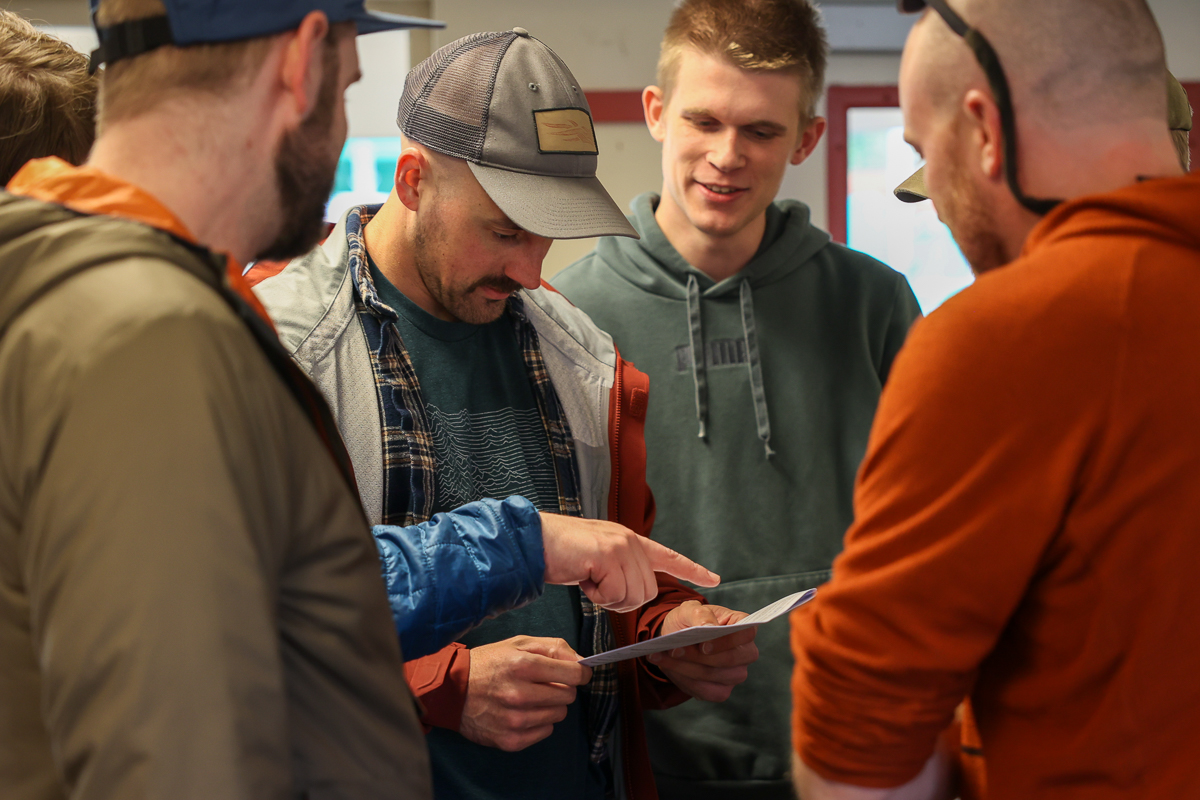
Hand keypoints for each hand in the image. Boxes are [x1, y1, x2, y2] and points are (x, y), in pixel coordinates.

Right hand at [459, 636, 591, 751]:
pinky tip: (522, 712)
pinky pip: (545, 731)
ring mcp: (514, 720)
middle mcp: (519, 694)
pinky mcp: (510, 740)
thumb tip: (581, 662)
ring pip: (558, 715)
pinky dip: (539, 722)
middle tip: (544, 684)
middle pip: (568, 696)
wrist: (451, 690)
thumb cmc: (488, 663)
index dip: (580, 673)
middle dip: (562, 688)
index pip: (574, 674)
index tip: (577, 673)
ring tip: (530, 698)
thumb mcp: (518, 643)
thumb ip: (553, 647)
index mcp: (523, 665)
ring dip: (550, 706)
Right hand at [539, 513, 719, 613]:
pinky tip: (583, 578)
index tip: (714, 579)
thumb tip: (632, 592)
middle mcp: (630, 540)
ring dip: (608, 599)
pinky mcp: (608, 555)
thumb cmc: (560, 554)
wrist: (533, 540)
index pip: (667, 556)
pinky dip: (597, 597)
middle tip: (596, 585)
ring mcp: (621, 546)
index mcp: (629, 539)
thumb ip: (620, 569)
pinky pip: (615, 596)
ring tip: (589, 579)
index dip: (692, 569)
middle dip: (621, 600)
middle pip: (646, 592)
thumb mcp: (597, 560)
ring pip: (633, 597)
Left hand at [646, 601, 758, 701]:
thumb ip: (700, 615)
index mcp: (741, 626)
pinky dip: (685, 681)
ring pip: (715, 675)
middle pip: (731, 659)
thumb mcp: (689, 609)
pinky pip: (707, 691)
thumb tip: (708, 627)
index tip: (703, 645)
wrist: (676, 639)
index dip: (728, 641)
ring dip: (687, 668)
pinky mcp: (722, 690)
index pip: (747, 633)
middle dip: (700, 657)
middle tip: (675, 650)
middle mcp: (744, 652)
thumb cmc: (689, 621)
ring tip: (665, 657)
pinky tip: (669, 667)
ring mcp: (735, 673)